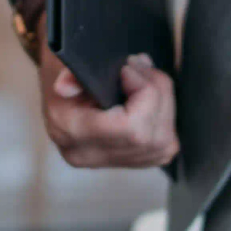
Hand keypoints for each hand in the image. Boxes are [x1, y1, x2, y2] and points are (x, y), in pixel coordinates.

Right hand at [38, 48, 178, 168]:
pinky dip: (165, 120)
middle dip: (158, 94)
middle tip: (141, 67)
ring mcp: (109, 163)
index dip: (143, 93)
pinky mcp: (128, 163)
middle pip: (152, 135)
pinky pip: (165, 148)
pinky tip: (150, 102)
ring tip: (146, 80)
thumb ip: (70, 76)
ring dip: (165, 105)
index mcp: (69, 130)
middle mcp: (89, 154)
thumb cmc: (70, 74)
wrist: (64, 92)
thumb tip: (65, 87)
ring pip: (164, 143)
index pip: (130, 127)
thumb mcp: (65, 67)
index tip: (128, 69)